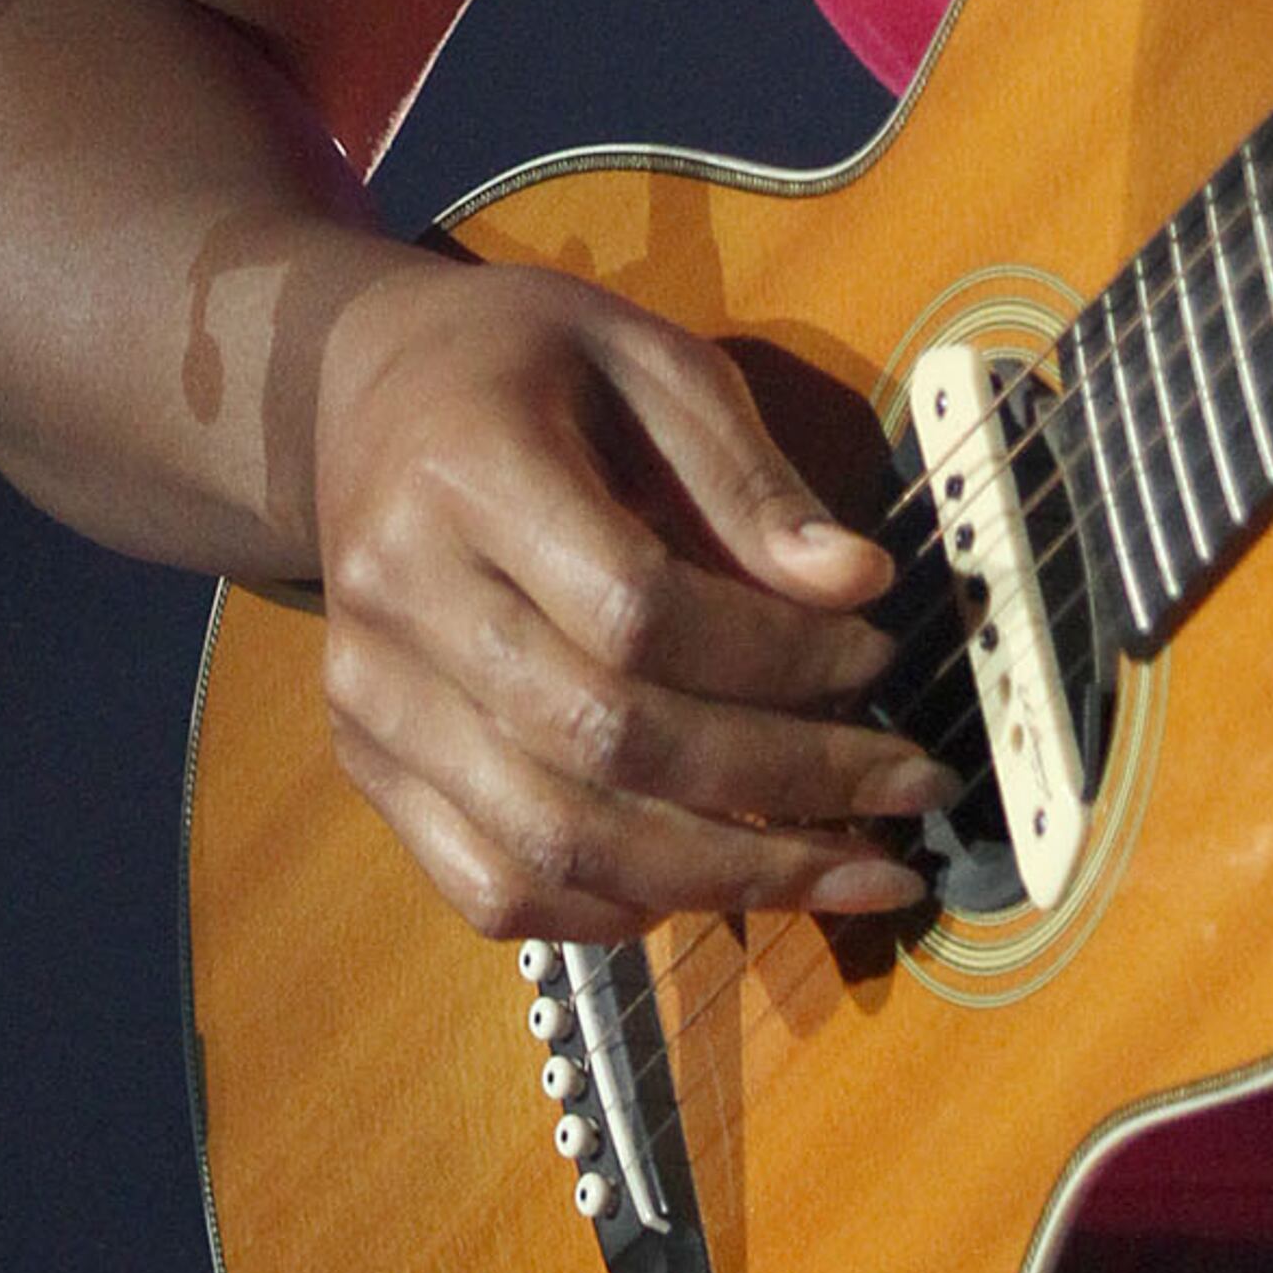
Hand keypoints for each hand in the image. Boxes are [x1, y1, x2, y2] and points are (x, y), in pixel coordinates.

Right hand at [306, 248, 949, 942]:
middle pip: (604, 741)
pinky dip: (617, 911)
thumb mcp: (650, 361)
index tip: (878, 654)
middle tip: (911, 786)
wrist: (361, 393)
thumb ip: (748, 480)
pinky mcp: (368, 767)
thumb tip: (857, 586)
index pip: (633, 609)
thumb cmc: (527, 363)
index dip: (774, 655)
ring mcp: (370, 700)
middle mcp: (398, 598)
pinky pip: (492, 888)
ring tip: (854, 869)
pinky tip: (719, 886)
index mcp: (466, 472)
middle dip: (784, 783)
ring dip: (726, 878)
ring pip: (553, 843)